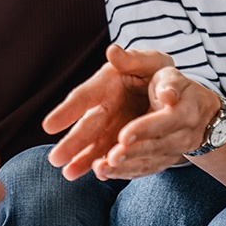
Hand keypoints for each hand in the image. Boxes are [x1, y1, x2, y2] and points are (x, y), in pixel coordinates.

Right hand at [43, 45, 173, 179]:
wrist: (176, 94)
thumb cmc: (158, 72)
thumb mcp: (151, 61)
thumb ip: (133, 59)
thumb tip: (112, 50)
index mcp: (106, 84)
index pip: (83, 97)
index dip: (67, 111)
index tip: (49, 126)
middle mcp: (105, 107)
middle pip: (86, 127)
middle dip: (71, 143)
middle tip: (54, 159)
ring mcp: (114, 127)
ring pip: (96, 145)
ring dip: (83, 160)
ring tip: (69, 174)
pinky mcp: (124, 142)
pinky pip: (112, 155)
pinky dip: (106, 165)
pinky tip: (98, 175)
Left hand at [93, 70, 219, 179]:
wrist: (199, 111)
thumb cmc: (170, 82)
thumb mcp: (157, 65)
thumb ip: (134, 59)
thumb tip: (113, 51)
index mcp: (183, 106)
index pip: (165, 119)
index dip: (144, 128)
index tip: (123, 136)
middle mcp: (182, 131)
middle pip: (156, 145)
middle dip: (133, 153)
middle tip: (110, 159)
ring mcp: (173, 148)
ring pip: (150, 161)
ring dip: (126, 167)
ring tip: (101, 169)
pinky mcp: (163, 159)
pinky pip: (146, 169)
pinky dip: (126, 173)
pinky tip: (104, 173)